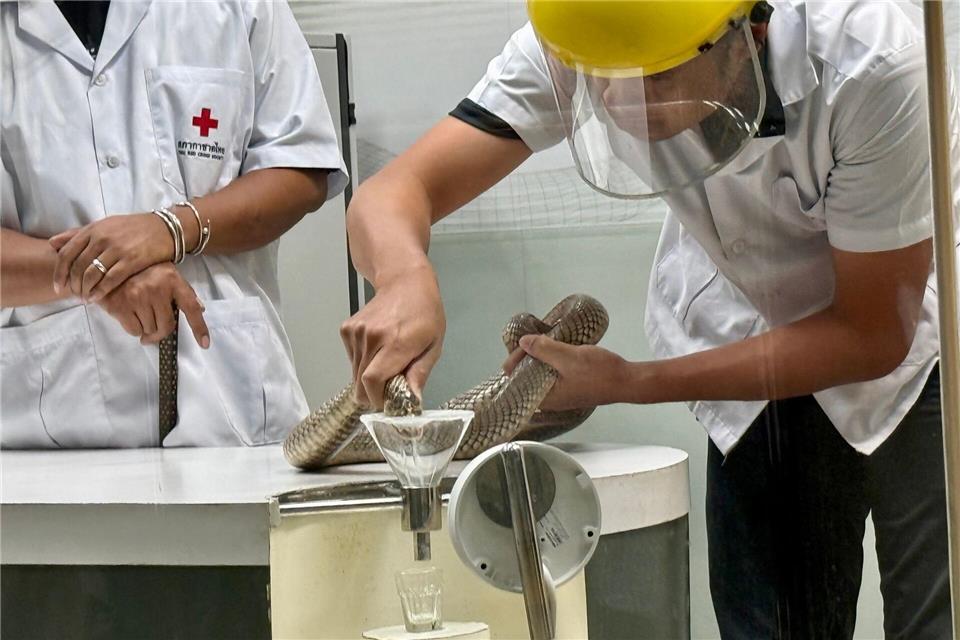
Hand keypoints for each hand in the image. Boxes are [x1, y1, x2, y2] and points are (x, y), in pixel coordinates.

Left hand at [50, 213, 174, 301]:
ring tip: (85, 298)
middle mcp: (102, 238)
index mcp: (93, 230)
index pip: (66, 253)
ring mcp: (117, 249)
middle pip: (78, 267)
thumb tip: (52, 244)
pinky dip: (100, 291)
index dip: (59, 273)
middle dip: (73, 285)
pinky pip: (110, 279)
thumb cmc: (133, 228)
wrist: (164, 228)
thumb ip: (77, 234)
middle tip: (75, 295)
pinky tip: (97, 298)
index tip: (58, 286)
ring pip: (92, 274)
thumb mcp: (104, 225)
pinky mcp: (132, 260)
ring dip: (85, 290)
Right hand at [95, 262, 209, 346]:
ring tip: (140, 316)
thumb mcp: (165, 273)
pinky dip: (134, 329)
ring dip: (146, 329)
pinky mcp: (120, 306)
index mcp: (172, 279)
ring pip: (149, 330)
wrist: (106, 264)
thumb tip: (200, 308)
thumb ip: (182, 291)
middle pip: (167, 326)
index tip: (205, 344)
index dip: (199, 328)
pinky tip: (130, 316)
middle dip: (161, 332)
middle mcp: (157, 288)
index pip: (191, 307)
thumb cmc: (141, 270)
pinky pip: (134, 330)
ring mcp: (137, 297)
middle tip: (155, 332)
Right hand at [339, 264, 444, 408]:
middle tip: (388, 391)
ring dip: (367, 378)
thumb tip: (411, 401)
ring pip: (354, 373)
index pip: (373, 381)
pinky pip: (351, 359)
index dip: (376, 398)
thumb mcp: (433, 345)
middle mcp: (372, 337)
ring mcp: (356, 332)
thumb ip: (420, 373)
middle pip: (360, 382)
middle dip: (372, 394)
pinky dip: (361, 364)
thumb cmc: (425, 314)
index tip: (387, 403)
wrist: (404, 282)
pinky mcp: (346, 329)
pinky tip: (376, 351)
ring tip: (386, 364)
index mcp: (396, 343)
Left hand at [510, 334, 628, 409]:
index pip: (517, 381)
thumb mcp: (568, 357)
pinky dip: (552, 362)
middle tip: (532, 340)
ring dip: (541, 359)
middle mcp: (551, 401)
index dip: (516, 361)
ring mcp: (563, 395)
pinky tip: (557, 350)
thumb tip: (524, 342)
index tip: (523, 344)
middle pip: (527, 378)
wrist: (628, 381)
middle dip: (527, 359)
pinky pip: (554, 375)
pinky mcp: (573, 388)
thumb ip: (544, 349)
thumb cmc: (599, 373)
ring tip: (542, 342)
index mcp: (546, 398)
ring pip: (542, 376)